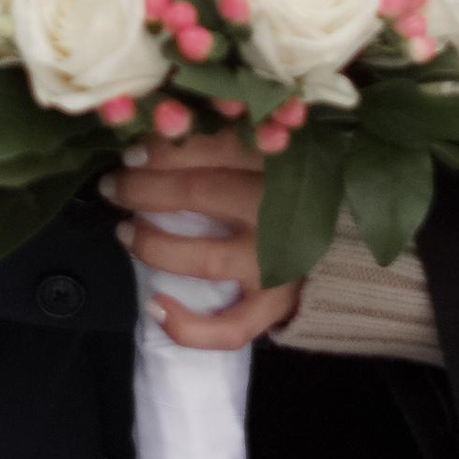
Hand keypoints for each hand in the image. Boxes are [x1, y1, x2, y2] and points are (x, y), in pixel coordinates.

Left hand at [101, 128, 302, 350]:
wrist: (345, 237)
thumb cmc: (291, 186)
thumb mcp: (265, 148)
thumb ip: (224, 135)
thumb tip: (158, 130)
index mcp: (276, 159)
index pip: (210, 145)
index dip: (162, 148)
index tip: (128, 152)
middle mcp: (277, 210)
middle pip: (198, 192)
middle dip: (144, 189)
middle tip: (113, 186)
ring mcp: (277, 263)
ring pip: (205, 259)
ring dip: (155, 246)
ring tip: (126, 233)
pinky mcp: (276, 305)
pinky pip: (229, 327)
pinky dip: (189, 327)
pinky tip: (156, 308)